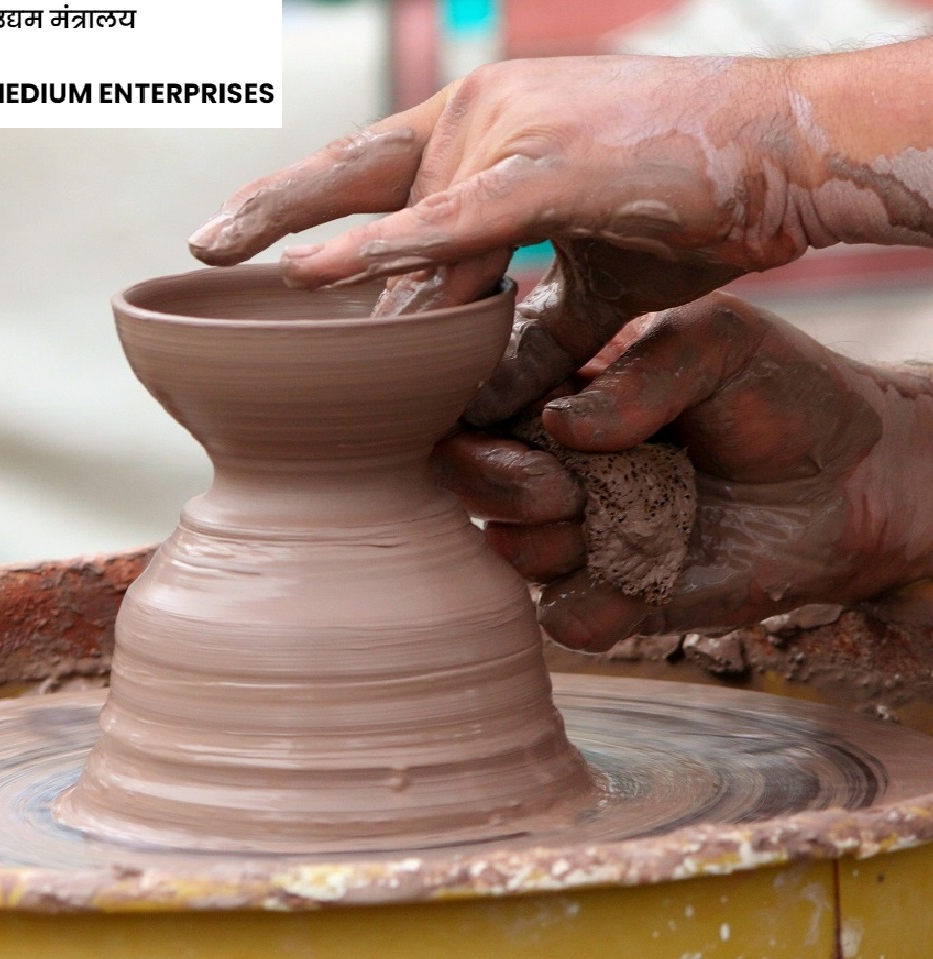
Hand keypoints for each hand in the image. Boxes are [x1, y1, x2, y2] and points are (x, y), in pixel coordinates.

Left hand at [190, 55, 811, 409]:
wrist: (787, 155)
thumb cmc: (689, 206)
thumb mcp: (588, 280)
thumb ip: (524, 330)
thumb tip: (475, 395)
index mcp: (485, 131)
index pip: (373, 168)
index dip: (307, 202)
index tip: (244, 241)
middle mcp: (480, 115)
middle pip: (354, 174)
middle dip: (270, 212)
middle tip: (197, 248)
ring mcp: (510, 133)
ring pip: (406, 225)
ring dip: (334, 274)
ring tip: (230, 273)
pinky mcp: (549, 170)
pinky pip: (449, 224)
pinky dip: (377, 251)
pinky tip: (302, 276)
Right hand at [435, 293, 932, 650]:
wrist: (861, 481)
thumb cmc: (785, 393)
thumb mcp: (721, 345)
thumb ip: (642, 373)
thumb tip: (560, 425)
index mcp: (564, 385)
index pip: (476, 399)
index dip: (480, 414)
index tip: (532, 418)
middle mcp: (556, 459)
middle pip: (466, 480)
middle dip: (502, 485)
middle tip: (564, 486)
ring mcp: (582, 530)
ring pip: (508, 549)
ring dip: (554, 541)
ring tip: (631, 515)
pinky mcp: (618, 595)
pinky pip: (565, 619)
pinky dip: (595, 605)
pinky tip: (649, 572)